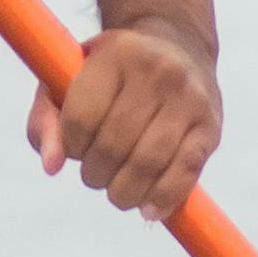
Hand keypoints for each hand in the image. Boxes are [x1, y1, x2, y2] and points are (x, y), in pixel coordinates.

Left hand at [28, 18, 220, 219]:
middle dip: (95, 174)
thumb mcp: (68, 80)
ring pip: (148, 163)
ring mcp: (189, 99)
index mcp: (116, 54)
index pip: (81, 119)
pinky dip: (163, 198)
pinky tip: (148, 210)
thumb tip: (51, 165)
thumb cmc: (111, 73)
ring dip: (123, 193)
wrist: (178, 47)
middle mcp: (157, 71)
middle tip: (94, 175)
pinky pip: (185, 172)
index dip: (70, 147)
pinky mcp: (210, 126)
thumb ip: (47, 120)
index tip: (75, 149)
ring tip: (117, 194)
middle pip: (113, 145)